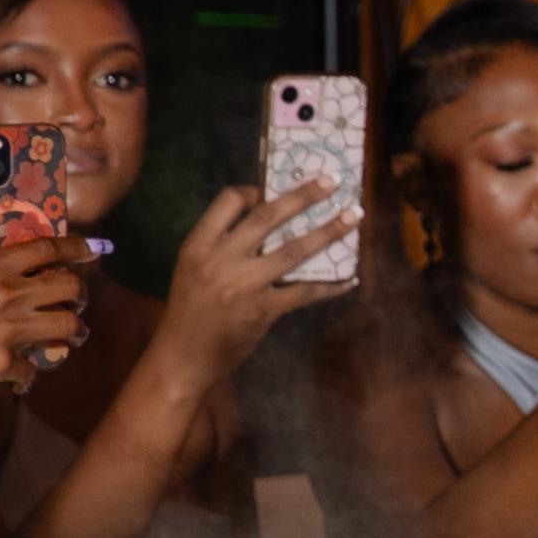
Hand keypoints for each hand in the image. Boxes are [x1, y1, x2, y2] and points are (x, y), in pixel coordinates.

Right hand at [0, 240, 84, 411]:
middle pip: (71, 287)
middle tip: (75, 304)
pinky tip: (17, 377)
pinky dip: (27, 375)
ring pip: (69, 327)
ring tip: (67, 338)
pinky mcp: (2, 364)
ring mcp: (9, 330)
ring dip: (72, 333)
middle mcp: (7, 293)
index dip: (78, 248)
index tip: (96, 250)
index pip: (48, 249)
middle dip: (80, 295)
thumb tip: (0, 280)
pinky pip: (33, 370)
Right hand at [154, 176, 356, 366]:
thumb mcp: (192, 268)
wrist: (183, 356)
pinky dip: (331, 285)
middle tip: (332, 181)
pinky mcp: (263, 309)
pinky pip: (305, 291)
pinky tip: (350, 279)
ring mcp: (243, 284)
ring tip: (354, 216)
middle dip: (304, 195)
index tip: (275, 188)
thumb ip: (221, 245)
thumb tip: (266, 224)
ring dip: (329, 231)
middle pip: (268, 216)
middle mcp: (220, 258)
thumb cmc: (189, 311)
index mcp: (198, 244)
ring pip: (294, 249)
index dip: (255, 190)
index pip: (228, 201)